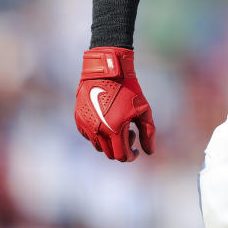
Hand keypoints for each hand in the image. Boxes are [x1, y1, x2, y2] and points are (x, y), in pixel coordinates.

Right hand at [74, 47, 155, 161]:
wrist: (107, 71)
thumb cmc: (129, 89)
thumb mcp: (143, 110)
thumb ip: (148, 132)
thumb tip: (149, 152)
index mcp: (114, 130)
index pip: (121, 156)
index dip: (131, 156)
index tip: (137, 150)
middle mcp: (97, 131)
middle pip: (109, 154)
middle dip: (122, 149)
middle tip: (130, 134)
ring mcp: (86, 126)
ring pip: (99, 146)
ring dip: (111, 142)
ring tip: (120, 126)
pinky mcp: (79, 119)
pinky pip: (89, 136)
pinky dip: (99, 135)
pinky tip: (108, 121)